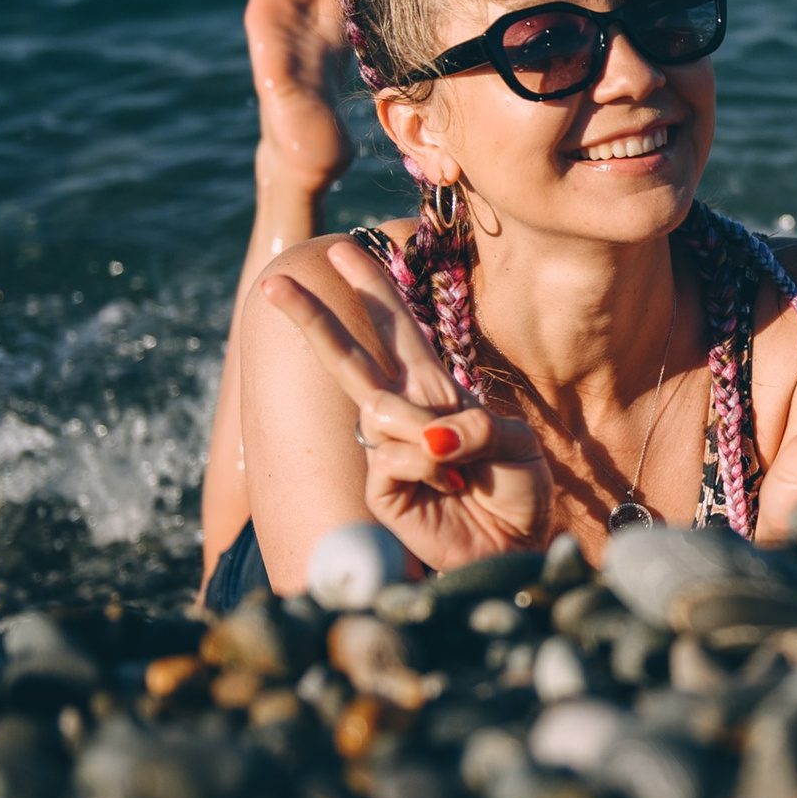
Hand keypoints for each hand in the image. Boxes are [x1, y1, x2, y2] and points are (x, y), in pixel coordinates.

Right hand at [258, 239, 547, 570]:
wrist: (515, 548)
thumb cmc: (518, 492)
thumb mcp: (515, 447)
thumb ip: (475, 429)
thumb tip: (428, 434)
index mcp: (438, 392)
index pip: (399, 333)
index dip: (374, 291)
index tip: (346, 250)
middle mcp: (408, 414)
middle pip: (354, 357)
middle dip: (317, 318)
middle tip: (278, 282)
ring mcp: (389, 451)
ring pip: (376, 408)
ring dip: (418, 425)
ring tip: (457, 465)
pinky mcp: (382, 488)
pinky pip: (390, 455)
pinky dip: (423, 464)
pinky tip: (447, 485)